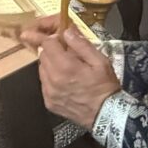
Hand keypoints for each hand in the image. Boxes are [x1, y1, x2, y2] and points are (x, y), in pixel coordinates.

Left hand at [21, 15, 120, 129]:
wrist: (106, 115)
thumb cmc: (105, 87)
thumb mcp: (100, 61)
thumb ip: (81, 45)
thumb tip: (67, 31)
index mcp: (65, 66)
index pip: (47, 44)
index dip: (54, 38)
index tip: (61, 39)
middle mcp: (53, 79)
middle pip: (42, 55)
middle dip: (52, 51)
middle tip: (67, 53)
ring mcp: (49, 93)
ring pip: (41, 69)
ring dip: (50, 64)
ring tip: (67, 68)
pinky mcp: (49, 102)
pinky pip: (44, 84)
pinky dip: (50, 79)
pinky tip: (64, 81)